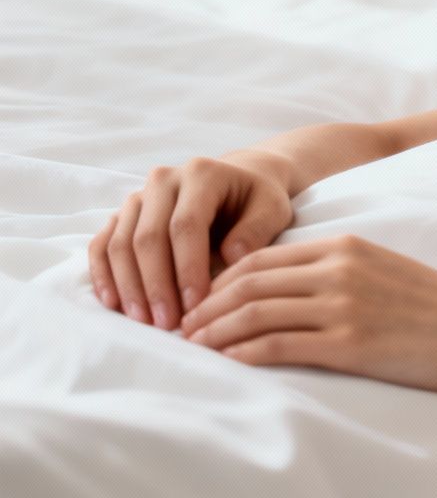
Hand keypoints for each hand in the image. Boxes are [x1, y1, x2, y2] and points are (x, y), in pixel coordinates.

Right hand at [88, 151, 297, 330]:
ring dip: (130, 286)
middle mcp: (162, 180)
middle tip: (167, 323)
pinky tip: (114, 304)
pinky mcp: (122, 215)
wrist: (239, 180)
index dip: (188, 268)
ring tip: (144, 322)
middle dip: (156, 285)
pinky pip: (102, 245)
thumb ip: (257, 230)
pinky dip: (104, 275)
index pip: (186, 225)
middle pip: (148, 237)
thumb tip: (232, 257)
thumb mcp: (273, 209)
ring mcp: (138, 197)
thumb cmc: (258, 200)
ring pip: (120, 244)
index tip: (197, 305)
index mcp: (201, 174)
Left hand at [178, 233, 436, 396]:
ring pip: (254, 313)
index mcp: (345, 247)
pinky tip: (227, 361)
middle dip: (206, 305)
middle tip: (182, 326)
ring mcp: (342, 306)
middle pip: (247, 283)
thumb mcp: (386, 269)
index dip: (221, 279)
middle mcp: (338, 270)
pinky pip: (277, 346)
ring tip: (194, 346)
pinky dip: (242, 353)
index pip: (261, 257)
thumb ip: (341, 269)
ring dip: (214, 331)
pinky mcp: (348, 343)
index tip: (202, 300)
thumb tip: (292, 287)